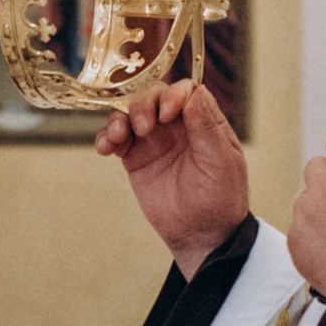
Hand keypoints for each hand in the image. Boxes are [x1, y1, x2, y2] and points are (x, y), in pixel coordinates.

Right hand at [96, 79, 249, 277]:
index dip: (172, 95)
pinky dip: (106, 137)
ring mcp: (154, 139)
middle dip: (142, 105)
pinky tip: (105, 148)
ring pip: (130, 112)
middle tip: (143, 128)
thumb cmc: (219, 198)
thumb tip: (195, 93)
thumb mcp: (220, 162)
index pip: (185, 91)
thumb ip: (206, 127)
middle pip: (153, 96)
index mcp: (203, 120)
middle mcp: (177, 124)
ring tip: (118, 138)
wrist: (199, 234)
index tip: (167, 114)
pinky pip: (115, 138)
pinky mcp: (134, 157)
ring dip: (119, 118)